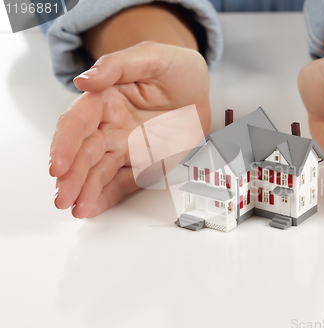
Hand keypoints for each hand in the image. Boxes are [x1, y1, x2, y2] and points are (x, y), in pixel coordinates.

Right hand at [49, 42, 210, 217]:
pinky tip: (92, 209)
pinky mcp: (141, 164)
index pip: (78, 122)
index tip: (59, 164)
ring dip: (84, 191)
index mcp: (105, 99)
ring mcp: (124, 148)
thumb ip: (119, 65)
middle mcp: (109, 126)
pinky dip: (106, 197)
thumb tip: (84, 81)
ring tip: (76, 208)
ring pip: (98, 172)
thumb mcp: (153, 57)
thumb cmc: (176, 70)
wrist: (200, 90)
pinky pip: (121, 183)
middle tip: (63, 196)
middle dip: (71, 176)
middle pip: (83, 153)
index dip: (65, 144)